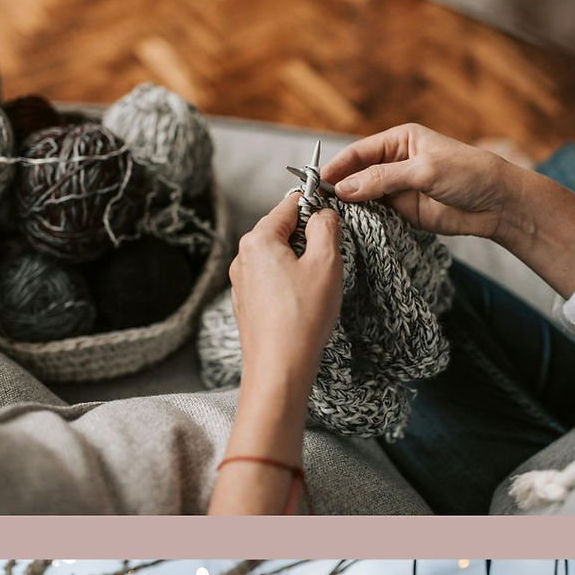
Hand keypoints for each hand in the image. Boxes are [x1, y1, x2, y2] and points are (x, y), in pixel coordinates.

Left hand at [229, 193, 342, 398]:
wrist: (278, 369)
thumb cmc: (302, 317)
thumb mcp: (326, 262)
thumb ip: (326, 227)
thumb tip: (323, 214)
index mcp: (258, 239)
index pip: (291, 204)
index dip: (316, 208)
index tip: (333, 221)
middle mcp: (242, 257)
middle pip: (282, 231)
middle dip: (308, 241)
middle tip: (327, 265)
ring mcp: (241, 282)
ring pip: (278, 258)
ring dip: (300, 265)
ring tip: (314, 291)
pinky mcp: (246, 304)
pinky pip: (271, 282)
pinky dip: (289, 286)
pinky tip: (301, 307)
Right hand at [323, 123, 516, 238]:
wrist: (496, 204)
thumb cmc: (467, 173)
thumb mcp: (424, 171)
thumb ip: (383, 180)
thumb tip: (344, 189)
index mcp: (399, 141)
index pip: (358, 152)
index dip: (337, 166)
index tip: (319, 182)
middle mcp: (394, 163)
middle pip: (356, 175)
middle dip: (339, 188)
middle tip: (318, 203)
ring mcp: (397, 189)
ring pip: (363, 197)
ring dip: (349, 207)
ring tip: (330, 218)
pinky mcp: (403, 213)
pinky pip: (376, 216)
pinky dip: (364, 221)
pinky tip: (351, 228)